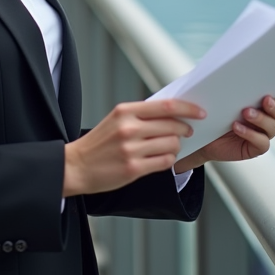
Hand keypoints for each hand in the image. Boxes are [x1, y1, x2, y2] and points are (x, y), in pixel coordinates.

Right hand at [63, 99, 205, 196]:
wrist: (75, 166)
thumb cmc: (98, 143)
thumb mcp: (116, 119)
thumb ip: (141, 114)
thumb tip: (171, 112)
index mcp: (125, 112)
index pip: (166, 106)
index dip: (188, 108)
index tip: (199, 112)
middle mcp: (128, 128)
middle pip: (172, 126)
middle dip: (185, 130)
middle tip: (187, 132)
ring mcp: (131, 149)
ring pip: (171, 144)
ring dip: (176, 146)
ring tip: (170, 147)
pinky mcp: (133, 169)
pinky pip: (164, 162)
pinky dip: (169, 160)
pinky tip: (163, 158)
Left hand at [174, 81, 274, 172]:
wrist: (199, 133)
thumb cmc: (212, 108)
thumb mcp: (218, 90)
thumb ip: (224, 80)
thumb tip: (225, 67)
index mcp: (263, 99)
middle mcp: (267, 116)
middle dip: (274, 104)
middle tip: (265, 99)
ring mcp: (262, 132)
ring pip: (272, 126)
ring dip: (260, 118)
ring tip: (245, 112)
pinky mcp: (254, 147)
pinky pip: (261, 142)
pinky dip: (251, 134)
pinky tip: (237, 127)